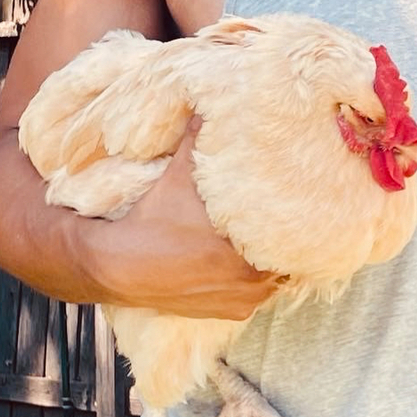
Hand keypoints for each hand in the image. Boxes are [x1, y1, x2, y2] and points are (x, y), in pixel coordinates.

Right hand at [86, 116, 281, 318]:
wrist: (116, 265)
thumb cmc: (152, 217)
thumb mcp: (178, 173)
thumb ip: (198, 137)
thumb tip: (208, 102)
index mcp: (249, 246)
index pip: (295, 236)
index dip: (299, 220)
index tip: (299, 204)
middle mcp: (252, 280)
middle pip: (290, 259)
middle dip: (287, 241)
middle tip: (286, 219)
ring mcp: (242, 301)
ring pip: (275, 280)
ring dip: (272, 263)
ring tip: (267, 241)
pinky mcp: (229, 314)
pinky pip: (256, 298)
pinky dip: (254, 284)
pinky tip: (246, 266)